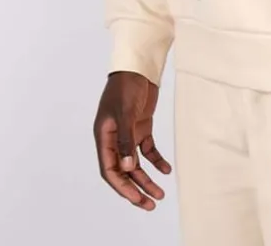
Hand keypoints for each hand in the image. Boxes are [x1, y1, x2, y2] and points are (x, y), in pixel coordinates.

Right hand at [93, 71, 171, 210]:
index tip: (136, 199)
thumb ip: (126, 140)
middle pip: (123, 171)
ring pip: (136, 164)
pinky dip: (156, 160)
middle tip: (150, 204)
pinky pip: (147, 150)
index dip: (122, 187)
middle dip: (135, 189)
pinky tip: (166, 169)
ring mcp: (128, 133)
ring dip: (146, 179)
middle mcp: (114, 138)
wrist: (138, 66)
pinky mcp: (141, 127)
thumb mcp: (125, 112)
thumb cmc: (126, 86)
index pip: (110, 169)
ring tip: (160, 194)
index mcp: (104, 137)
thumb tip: (128, 169)